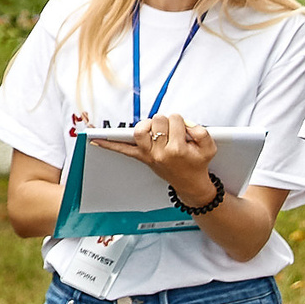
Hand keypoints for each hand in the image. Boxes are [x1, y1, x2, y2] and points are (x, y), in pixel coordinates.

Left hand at [92, 114, 214, 200]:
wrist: (190, 184)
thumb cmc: (198, 163)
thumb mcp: (209, 147)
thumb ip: (201, 132)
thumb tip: (184, 123)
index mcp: (177, 149)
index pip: (175, 120)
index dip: (180, 122)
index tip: (184, 131)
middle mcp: (161, 152)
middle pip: (157, 121)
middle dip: (166, 121)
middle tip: (172, 131)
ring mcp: (149, 156)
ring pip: (140, 130)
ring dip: (147, 125)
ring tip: (155, 129)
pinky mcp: (142, 158)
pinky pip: (122, 150)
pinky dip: (108, 144)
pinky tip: (95, 139)